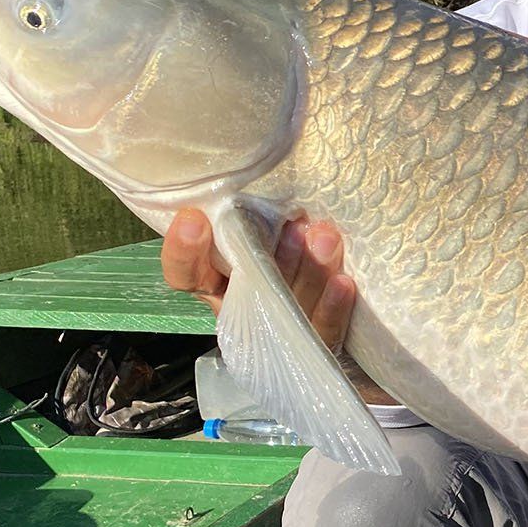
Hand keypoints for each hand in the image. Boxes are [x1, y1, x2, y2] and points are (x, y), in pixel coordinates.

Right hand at [158, 207, 356, 352]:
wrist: (318, 339)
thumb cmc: (287, 265)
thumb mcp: (264, 241)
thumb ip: (260, 220)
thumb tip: (277, 177)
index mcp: (220, 284)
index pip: (186, 275)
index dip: (184, 252)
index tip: (192, 217)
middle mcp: (245, 310)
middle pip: (243, 289)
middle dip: (258, 255)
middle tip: (287, 223)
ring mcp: (280, 335)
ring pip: (289, 306)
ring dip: (307, 270)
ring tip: (324, 236)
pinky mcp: (317, 349)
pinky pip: (324, 330)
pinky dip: (333, 306)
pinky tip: (343, 282)